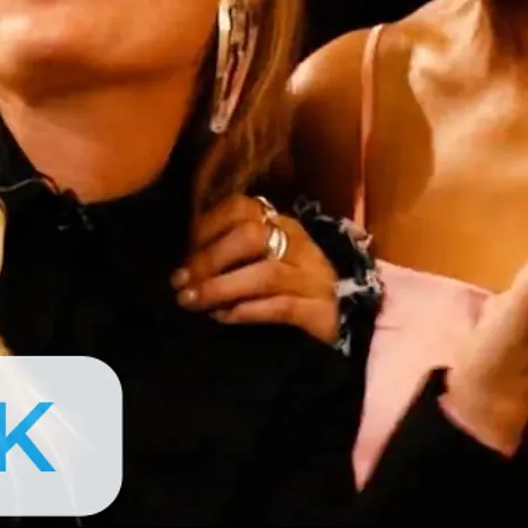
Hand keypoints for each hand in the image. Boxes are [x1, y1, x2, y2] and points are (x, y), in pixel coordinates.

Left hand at [174, 194, 340, 343]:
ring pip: (266, 274)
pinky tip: (224, 317)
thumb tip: (185, 264)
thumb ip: (231, 254)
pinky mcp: (320, 311)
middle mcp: (298, 244)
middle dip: (210, 258)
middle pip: (252, 237)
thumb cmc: (292, 287)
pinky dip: (248, 311)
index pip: (243, 208)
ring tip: (192, 301)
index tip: (183, 250)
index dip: (208, 226)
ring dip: (222, 287)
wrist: (346, 319)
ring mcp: (312, 277)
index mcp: (281, 225)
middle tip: (181, 282)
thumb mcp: (265, 260)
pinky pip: (282, 308)